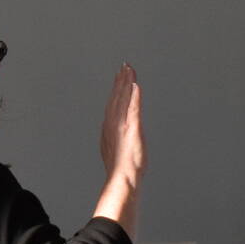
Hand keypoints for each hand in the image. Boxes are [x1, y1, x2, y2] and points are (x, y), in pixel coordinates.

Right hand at [99, 64, 143, 182]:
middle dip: (120, 80)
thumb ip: (113, 139)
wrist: (121, 177)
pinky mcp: (132, 128)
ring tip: (129, 70)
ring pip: (124, 98)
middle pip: (117, 97)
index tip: (119, 77)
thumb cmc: (120, 169)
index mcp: (108, 127)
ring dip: (126, 83)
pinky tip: (136, 84)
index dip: (116, 89)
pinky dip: (134, 95)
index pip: (113, 103)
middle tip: (124, 66)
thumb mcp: (113, 150)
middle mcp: (113, 123)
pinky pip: (133, 107)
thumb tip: (114, 136)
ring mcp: (122, 125)